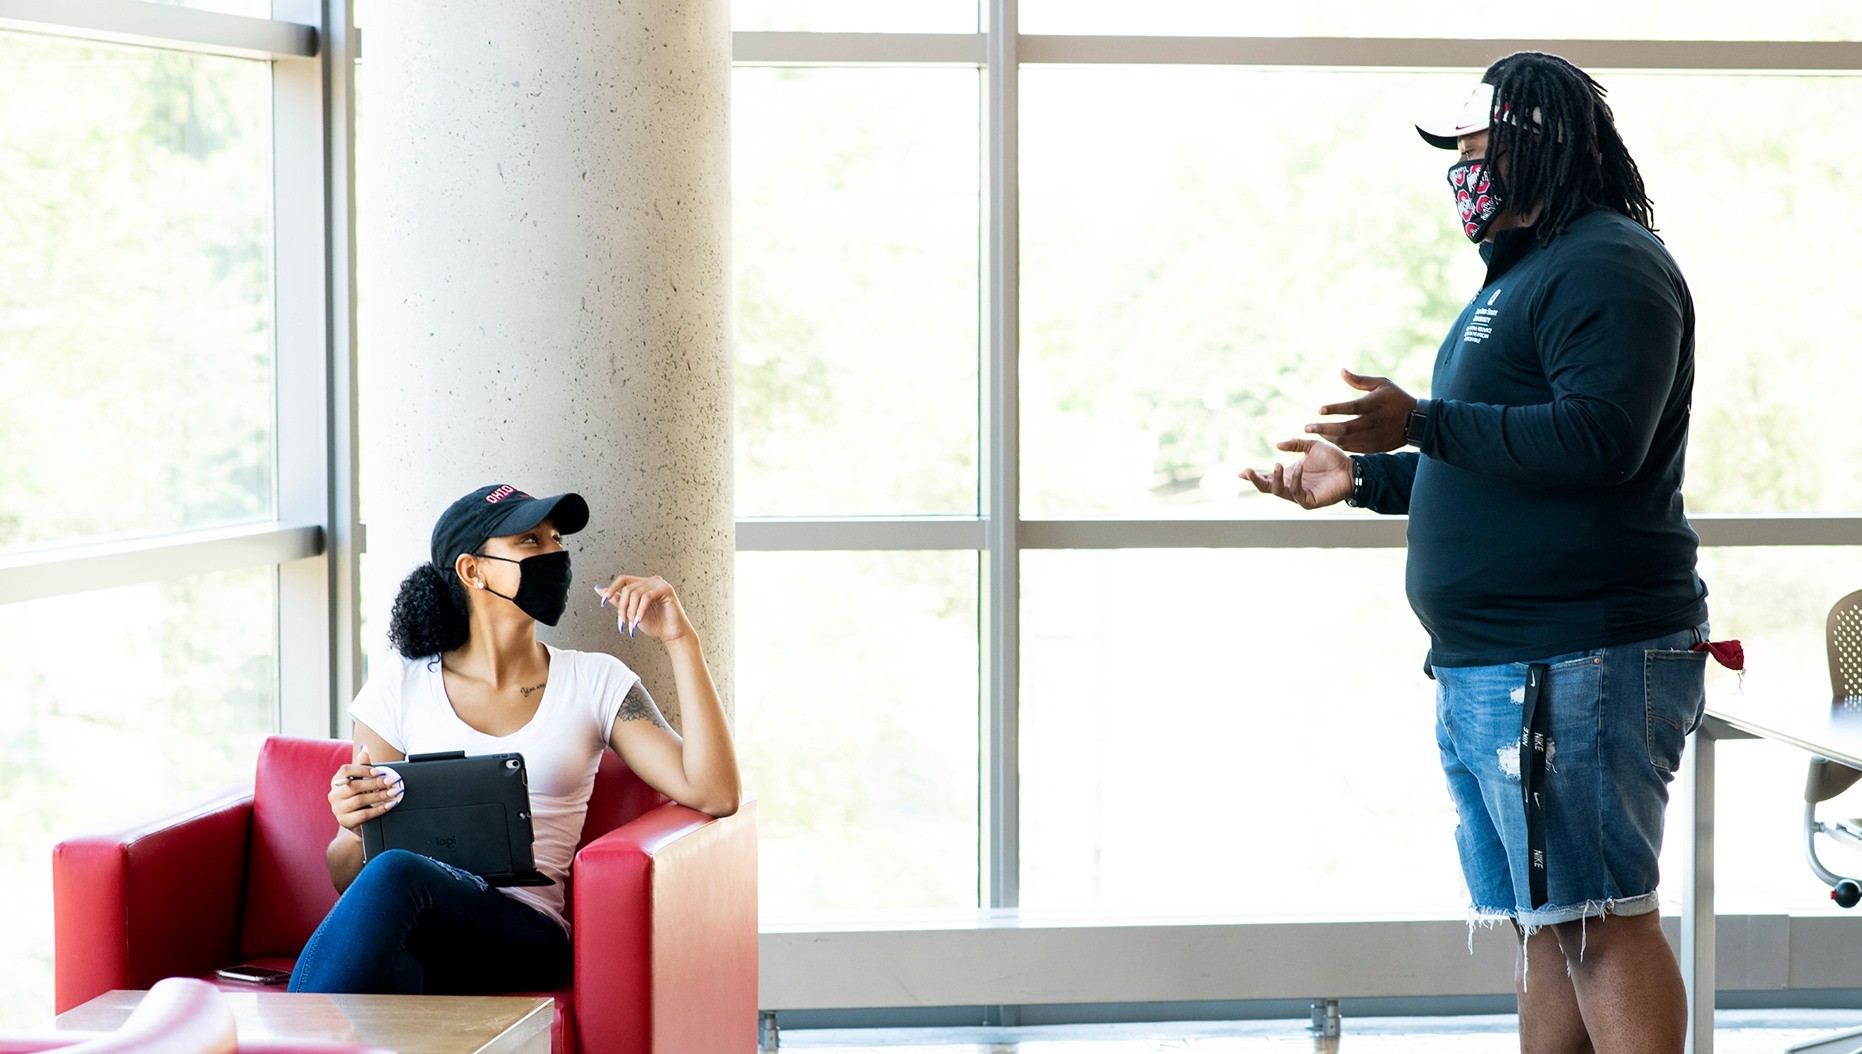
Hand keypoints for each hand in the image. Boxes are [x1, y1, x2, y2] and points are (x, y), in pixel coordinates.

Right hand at [327, 744, 402, 832]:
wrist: (360, 822)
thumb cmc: (362, 798)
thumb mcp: (362, 782)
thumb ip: (363, 767)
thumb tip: (364, 749)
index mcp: (337, 781)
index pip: (345, 771)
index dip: (362, 769)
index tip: (379, 771)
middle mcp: (334, 795)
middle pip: (354, 786)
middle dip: (375, 783)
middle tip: (391, 781)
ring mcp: (337, 809)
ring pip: (359, 800)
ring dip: (379, 795)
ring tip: (393, 793)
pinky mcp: (345, 821)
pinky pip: (363, 814)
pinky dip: (378, 809)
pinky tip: (389, 805)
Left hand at [593, 574, 692, 642]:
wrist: (671, 634)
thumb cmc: (655, 624)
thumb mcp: (631, 613)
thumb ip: (618, 601)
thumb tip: (600, 590)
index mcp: (643, 584)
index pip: (623, 579)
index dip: (611, 589)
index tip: (603, 602)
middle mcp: (651, 581)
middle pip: (627, 588)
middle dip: (622, 607)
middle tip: (623, 622)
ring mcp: (659, 584)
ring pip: (635, 593)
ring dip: (631, 611)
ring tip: (633, 624)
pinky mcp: (666, 589)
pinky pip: (646, 597)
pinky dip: (640, 610)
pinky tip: (640, 620)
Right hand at [1239, 438, 1353, 508]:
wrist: (1351, 469)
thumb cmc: (1333, 459)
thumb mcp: (1311, 446)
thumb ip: (1295, 444)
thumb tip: (1277, 445)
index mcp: (1289, 475)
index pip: (1267, 478)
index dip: (1253, 476)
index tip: (1240, 472)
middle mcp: (1291, 486)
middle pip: (1267, 488)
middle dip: (1256, 481)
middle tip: (1248, 471)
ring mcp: (1299, 495)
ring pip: (1279, 492)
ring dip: (1276, 479)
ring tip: (1277, 465)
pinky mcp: (1309, 502)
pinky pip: (1297, 493)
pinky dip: (1296, 481)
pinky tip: (1300, 468)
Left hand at [1303, 367, 1415, 453]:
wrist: (1417, 422)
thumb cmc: (1396, 398)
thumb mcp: (1381, 384)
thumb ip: (1359, 380)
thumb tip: (1341, 370)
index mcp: (1374, 405)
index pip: (1351, 408)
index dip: (1334, 409)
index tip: (1319, 410)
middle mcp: (1373, 422)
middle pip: (1345, 428)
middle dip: (1323, 429)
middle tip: (1307, 427)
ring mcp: (1374, 437)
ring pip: (1346, 441)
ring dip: (1329, 437)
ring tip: (1316, 432)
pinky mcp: (1374, 447)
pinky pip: (1353, 448)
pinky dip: (1340, 444)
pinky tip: (1330, 439)